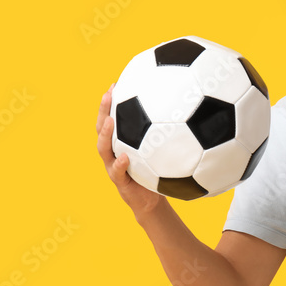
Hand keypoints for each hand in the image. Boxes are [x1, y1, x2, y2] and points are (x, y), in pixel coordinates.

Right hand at [96, 84, 161, 216]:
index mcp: (121, 143)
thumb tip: (184, 112)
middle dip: (103, 111)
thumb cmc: (157, 173)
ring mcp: (113, 167)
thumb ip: (165, 134)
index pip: (111, 119)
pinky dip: (120, 165)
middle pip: (102, 129)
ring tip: (111, 121)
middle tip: (108, 95)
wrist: (152, 201)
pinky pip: (117, 173)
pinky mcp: (120, 182)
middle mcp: (113, 152)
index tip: (115, 84)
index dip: (110, 103)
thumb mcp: (160, 151)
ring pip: (103, 149)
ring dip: (106, 134)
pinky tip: (126, 157)